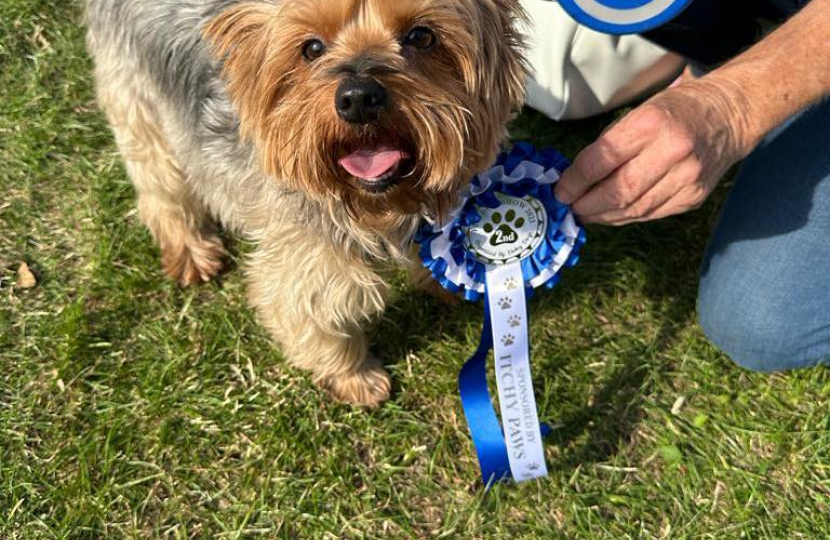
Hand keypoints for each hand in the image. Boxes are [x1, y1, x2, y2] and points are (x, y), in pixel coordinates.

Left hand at [554, 78, 755, 224]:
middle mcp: (672, 151)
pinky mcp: (693, 197)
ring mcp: (687, 178)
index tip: (561, 191)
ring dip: (604, 216)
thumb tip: (575, 179)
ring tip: (586, 214)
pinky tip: (612, 214)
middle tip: (570, 208)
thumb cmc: (676, 111)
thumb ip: (609, 145)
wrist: (729, 115)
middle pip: (618, 192)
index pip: (602, 160)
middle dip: (587, 205)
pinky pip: (650, 214)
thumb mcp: (640, 113)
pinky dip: (626, 216)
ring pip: (634, 209)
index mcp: (652, 123)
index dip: (576, 181)